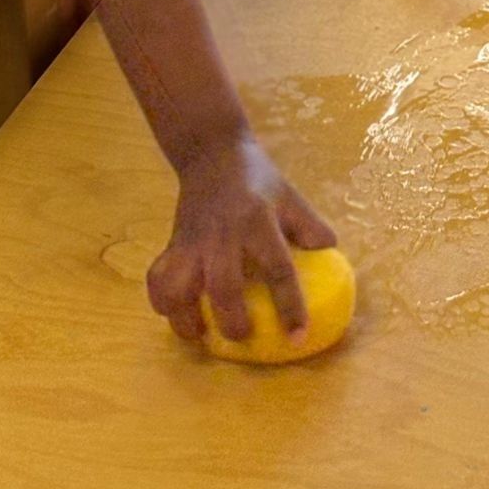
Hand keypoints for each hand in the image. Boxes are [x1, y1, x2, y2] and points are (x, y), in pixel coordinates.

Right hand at [147, 132, 335, 342]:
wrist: (211, 151)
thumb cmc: (256, 178)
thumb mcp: (289, 196)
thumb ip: (310, 225)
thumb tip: (330, 254)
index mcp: (258, 222)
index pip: (278, 269)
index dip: (290, 307)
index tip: (298, 337)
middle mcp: (223, 234)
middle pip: (224, 288)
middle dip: (233, 322)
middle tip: (243, 336)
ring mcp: (193, 241)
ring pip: (180, 288)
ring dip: (188, 319)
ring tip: (202, 333)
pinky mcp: (172, 243)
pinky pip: (158, 279)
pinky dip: (162, 302)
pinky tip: (177, 312)